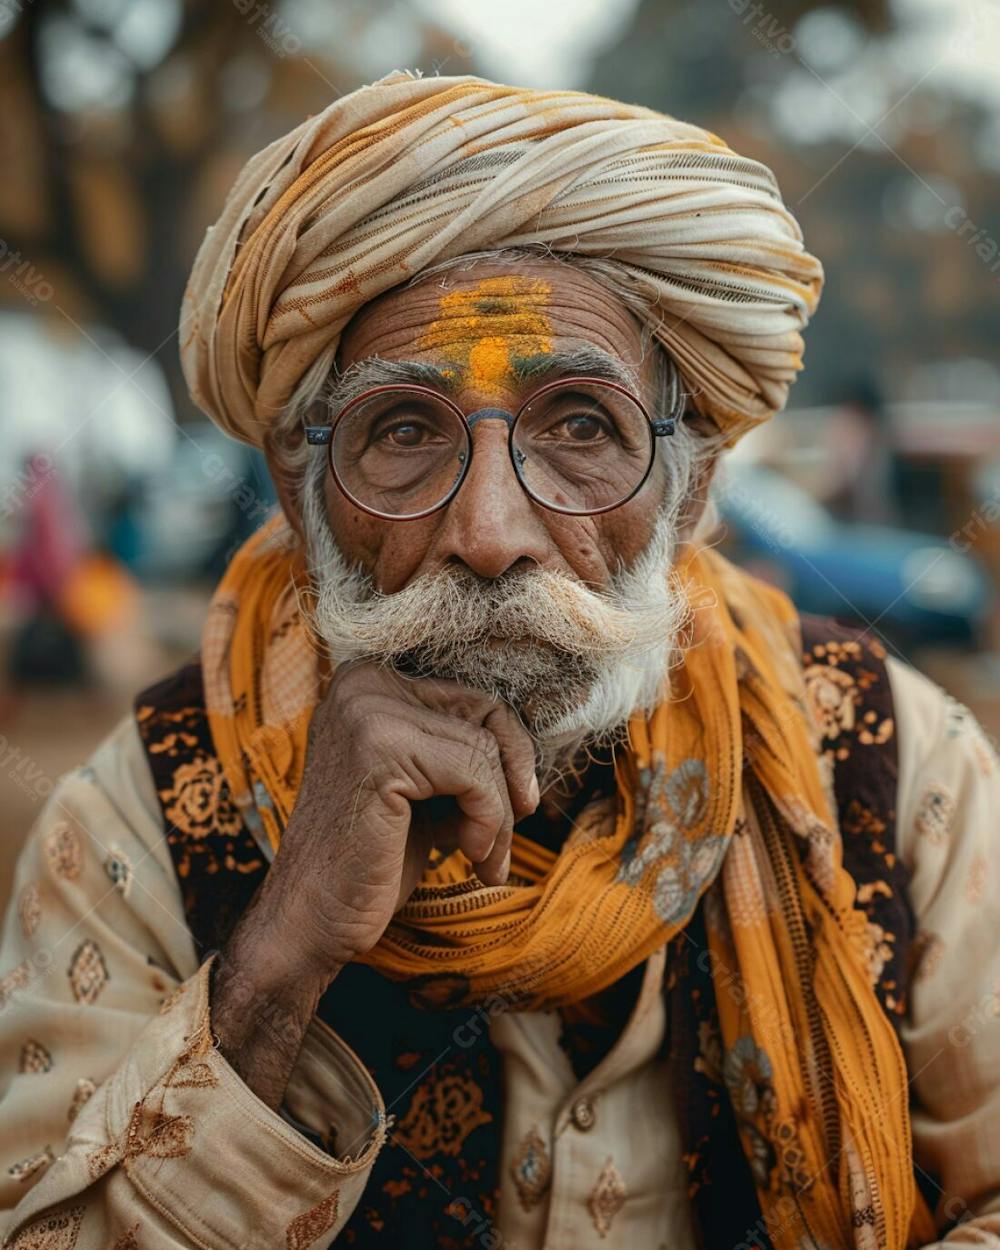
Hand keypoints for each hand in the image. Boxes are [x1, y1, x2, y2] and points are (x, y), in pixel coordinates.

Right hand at [211, 661, 538, 1106]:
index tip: (518, 806)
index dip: (508, 757)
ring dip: (500, 817)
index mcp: (368, 682)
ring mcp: (368, 710)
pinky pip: (476, 773)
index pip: (474, 701)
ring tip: (483, 859)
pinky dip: (490, 822)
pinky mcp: (381, 747)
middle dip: (507, 786)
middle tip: (501, 843)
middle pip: (485, 719)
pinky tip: (470, 857)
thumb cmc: (369, 859)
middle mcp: (364, 683)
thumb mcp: (423, 790)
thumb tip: (525, 755)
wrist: (311, 920)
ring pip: (485, 750)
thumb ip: (460, 755)